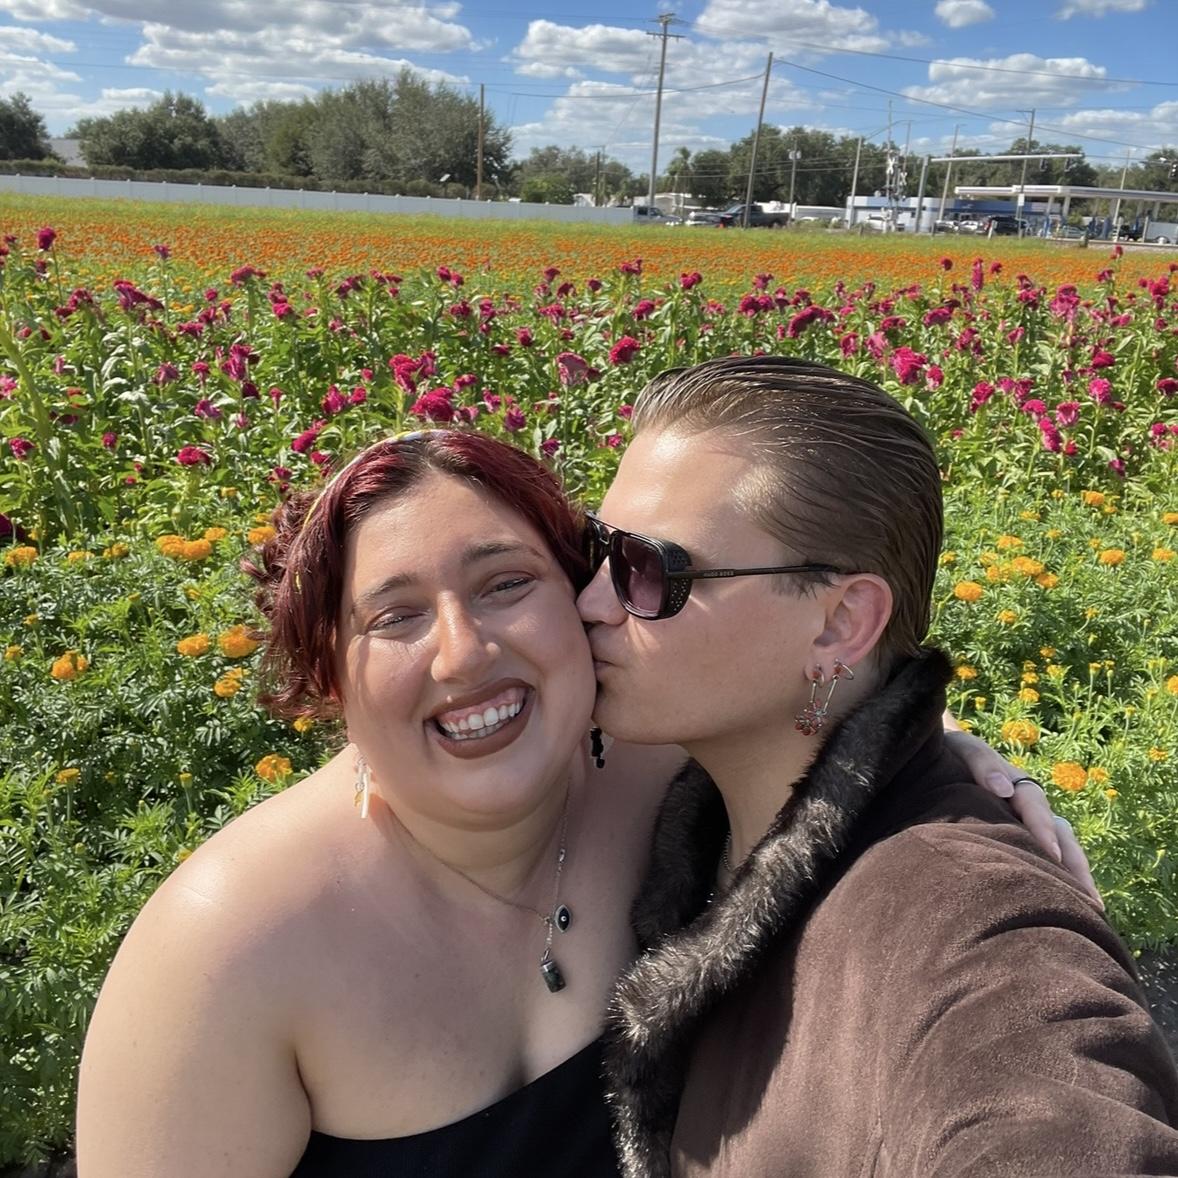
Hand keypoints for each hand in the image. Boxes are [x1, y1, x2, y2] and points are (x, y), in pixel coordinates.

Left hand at [941, 721, 1102, 909]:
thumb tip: (1003, 789)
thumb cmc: (953, 755)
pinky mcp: (1021, 841)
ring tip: (1091, 909)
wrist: (943, 757)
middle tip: (1087, 898)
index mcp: (1017, 785)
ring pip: (1062, 850)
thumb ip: (982, 763)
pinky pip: (1047, 861)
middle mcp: (1031, 807)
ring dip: (1076, 877)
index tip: (1051, 853)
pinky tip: (1071, 906)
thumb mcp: (965, 750)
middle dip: (1074, 865)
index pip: (1036, 806)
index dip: (1043, 828)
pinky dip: (1061, 880)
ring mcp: (1029, 824)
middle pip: (1061, 835)